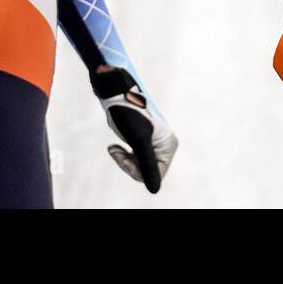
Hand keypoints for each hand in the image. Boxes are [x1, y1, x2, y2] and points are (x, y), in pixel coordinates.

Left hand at [92, 68, 176, 192]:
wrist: (116, 92)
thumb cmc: (129, 113)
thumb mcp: (139, 142)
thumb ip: (147, 166)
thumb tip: (155, 190)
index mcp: (168, 145)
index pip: (155, 174)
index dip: (137, 171)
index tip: (123, 158)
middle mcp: (163, 144)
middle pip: (146, 170)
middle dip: (128, 163)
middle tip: (116, 151)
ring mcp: (152, 142)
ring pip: (138, 164)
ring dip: (123, 159)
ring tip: (114, 148)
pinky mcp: (140, 139)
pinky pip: (133, 156)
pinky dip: (122, 154)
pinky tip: (114, 146)